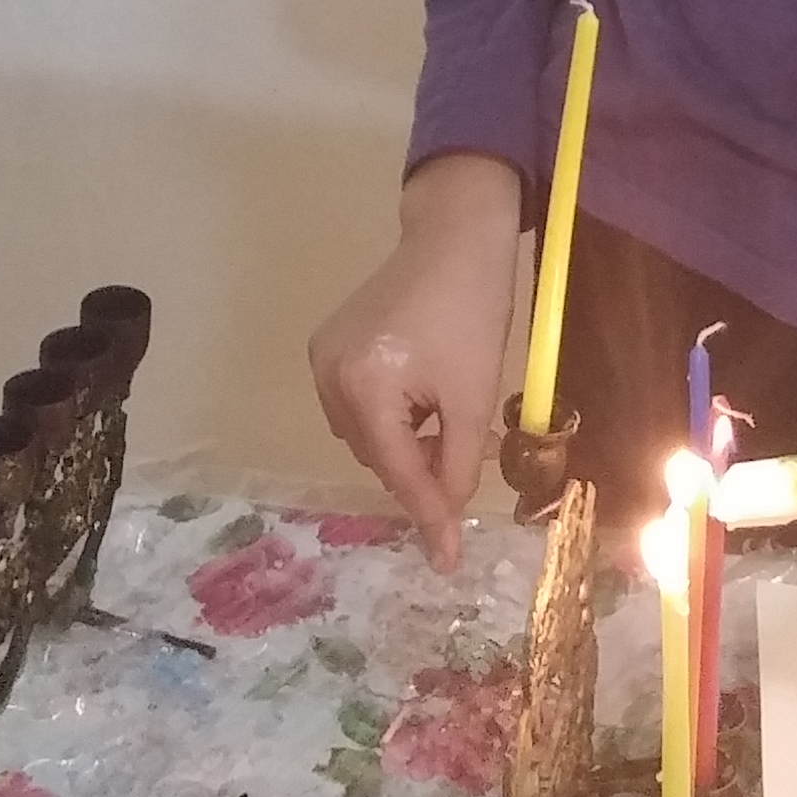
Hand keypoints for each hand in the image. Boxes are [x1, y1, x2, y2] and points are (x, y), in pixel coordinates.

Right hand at [306, 155, 525, 569]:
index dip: (427, 514)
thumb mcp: (473, 397)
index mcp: (365, 386)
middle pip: (376, 454)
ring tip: (445, 410)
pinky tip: (421, 392)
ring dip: (403, 439)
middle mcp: (328, 375)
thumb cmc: (473, 313)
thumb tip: (444, 525)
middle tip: (464, 448)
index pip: (396, 470)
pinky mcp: (328, 344)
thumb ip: (456, 465)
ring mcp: (322, 357)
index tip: (446, 559)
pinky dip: (388, 413)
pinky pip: (356, 403)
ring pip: (365, 433)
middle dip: (418, 463)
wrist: (455, 237)